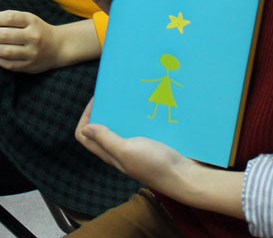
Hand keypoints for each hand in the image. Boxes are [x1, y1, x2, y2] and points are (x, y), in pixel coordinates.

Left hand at [0, 10, 67, 73]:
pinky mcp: (29, 67)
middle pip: (4, 35)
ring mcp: (31, 53)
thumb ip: (10, 18)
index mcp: (32, 21)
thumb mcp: (28, 19)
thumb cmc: (37, 30)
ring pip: (4, 51)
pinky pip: (7, 64)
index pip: (9, 17)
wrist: (58, 47)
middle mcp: (33, 37)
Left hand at [74, 99, 244, 216]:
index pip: (85, 136)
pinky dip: (139, 116)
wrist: (187, 176)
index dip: (85, 118)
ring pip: (121, 126)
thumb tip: (86, 127)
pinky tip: (146, 105)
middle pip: (101, 130)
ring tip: (128, 96)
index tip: (96, 101)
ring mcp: (137, 148)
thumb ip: (106, 140)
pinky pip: (140, 127)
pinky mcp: (152, 144)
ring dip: (121, 112)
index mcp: (110, 154)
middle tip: (112, 94)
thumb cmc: (155, 165)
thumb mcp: (127, 151)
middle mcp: (121, 151)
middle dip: (103, 111)